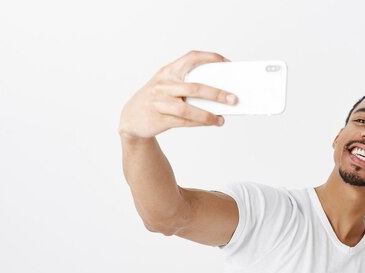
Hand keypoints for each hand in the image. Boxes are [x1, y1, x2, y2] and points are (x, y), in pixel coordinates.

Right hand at [118, 50, 238, 139]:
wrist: (131, 117)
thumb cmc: (157, 99)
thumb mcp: (167, 85)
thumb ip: (188, 85)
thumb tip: (218, 94)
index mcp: (168, 71)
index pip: (191, 58)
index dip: (210, 58)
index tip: (226, 62)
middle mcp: (163, 85)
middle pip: (194, 88)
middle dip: (216, 94)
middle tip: (233, 99)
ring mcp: (160, 103)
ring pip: (188, 109)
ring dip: (208, 115)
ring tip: (221, 119)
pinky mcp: (159, 119)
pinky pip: (184, 122)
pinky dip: (199, 123)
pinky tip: (211, 122)